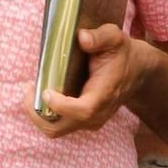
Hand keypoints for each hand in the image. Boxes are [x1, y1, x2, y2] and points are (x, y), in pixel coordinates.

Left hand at [32, 23, 149, 136]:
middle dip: (37, 113)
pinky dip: (45, 113)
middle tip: (30, 90)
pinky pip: (58, 125)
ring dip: (38, 114)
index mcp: (104, 95)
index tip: (46, 90)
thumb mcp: (115, 38)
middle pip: (59, 128)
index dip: (61, 105)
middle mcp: (96, 114)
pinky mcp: (83, 122)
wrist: (137, 72)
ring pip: (55, 130)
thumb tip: (82, 38)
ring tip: (33, 91)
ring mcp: (89, 121)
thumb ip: (100, 37)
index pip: (83, 111)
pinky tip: (42, 94)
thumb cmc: (122, 54)